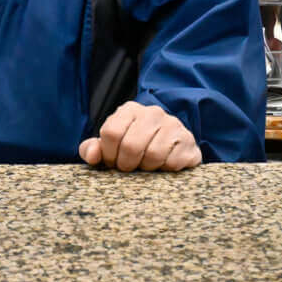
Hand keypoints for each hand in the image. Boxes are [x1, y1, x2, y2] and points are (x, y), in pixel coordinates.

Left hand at [78, 101, 202, 172]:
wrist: (171, 148)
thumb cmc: (134, 148)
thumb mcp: (110, 147)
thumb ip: (92, 149)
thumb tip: (92, 155)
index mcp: (130, 110)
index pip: (111, 132)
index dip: (109, 154)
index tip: (113, 162)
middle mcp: (153, 113)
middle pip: (131, 145)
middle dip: (126, 164)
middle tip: (130, 168)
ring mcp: (173, 125)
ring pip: (153, 155)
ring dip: (147, 168)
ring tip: (146, 166)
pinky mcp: (189, 142)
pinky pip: (173, 162)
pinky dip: (165, 171)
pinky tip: (164, 165)